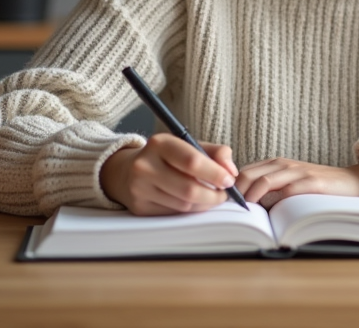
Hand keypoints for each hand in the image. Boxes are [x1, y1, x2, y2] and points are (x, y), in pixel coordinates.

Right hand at [100, 134, 237, 215]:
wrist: (127, 171)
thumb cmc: (167, 157)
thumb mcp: (189, 145)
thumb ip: (216, 153)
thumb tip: (231, 171)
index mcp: (160, 144)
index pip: (192, 161)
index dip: (215, 173)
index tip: (229, 180)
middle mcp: (145, 166)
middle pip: (189, 188)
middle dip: (214, 195)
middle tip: (224, 194)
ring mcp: (140, 188)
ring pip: (183, 204)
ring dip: (204, 204)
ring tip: (211, 197)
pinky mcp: (139, 207)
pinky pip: (174, 214)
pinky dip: (189, 210)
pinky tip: (193, 202)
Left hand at [236, 158, 358, 207]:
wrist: (352, 182)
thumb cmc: (318, 188)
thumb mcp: (290, 184)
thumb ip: (269, 190)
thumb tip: (244, 209)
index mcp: (275, 164)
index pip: (243, 172)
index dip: (230, 189)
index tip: (223, 207)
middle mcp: (283, 164)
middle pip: (247, 175)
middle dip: (235, 195)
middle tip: (230, 214)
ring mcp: (297, 172)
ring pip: (263, 181)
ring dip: (250, 199)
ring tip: (244, 216)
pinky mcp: (311, 183)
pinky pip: (286, 191)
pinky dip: (274, 204)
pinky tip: (268, 216)